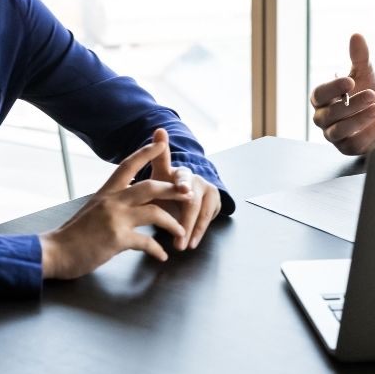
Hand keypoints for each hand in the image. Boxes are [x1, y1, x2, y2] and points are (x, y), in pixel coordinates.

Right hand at [39, 129, 192, 278]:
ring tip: (180, 231)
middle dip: (172, 189)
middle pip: (150, 187)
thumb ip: (111, 204)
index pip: (127, 165)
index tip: (161, 143)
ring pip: (154, 212)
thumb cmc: (73, 234)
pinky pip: (146, 242)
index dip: (146, 153)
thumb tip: (127, 203)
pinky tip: (162, 256)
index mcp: (106, 192)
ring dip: (172, 223)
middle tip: (188, 193)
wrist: (54, 252)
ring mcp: (115, 219)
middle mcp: (112, 201)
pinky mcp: (117, 239)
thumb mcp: (93, 210)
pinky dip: (157, 249)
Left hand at [151, 128, 222, 250]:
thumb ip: (158, 155)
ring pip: (202, 212)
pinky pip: (208, 219)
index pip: (184, 176)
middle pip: (193, 200)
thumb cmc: (168, 184)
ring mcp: (209, 191)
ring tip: (183, 245)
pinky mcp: (216, 202)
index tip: (183, 190)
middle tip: (178, 234)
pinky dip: (199, 232)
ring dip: (193, 230)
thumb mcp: (160, 173)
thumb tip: (159, 128)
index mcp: (182, 172)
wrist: (184, 192)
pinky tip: (192, 242)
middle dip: (186, 219)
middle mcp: (198, 180)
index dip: (183, 183)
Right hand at [310, 33, 374, 154]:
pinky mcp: (346, 147)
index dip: (333, 88)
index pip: (319, 94)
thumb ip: (359, 56)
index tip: (350, 81)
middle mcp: (323, 117)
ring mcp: (333, 134)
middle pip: (329, 114)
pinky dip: (367, 134)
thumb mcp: (364, 73)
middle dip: (351, 105)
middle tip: (371, 94)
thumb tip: (357, 36)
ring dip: (359, 119)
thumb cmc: (365, 91)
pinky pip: (352, 144)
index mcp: (322, 98)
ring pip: (339, 130)